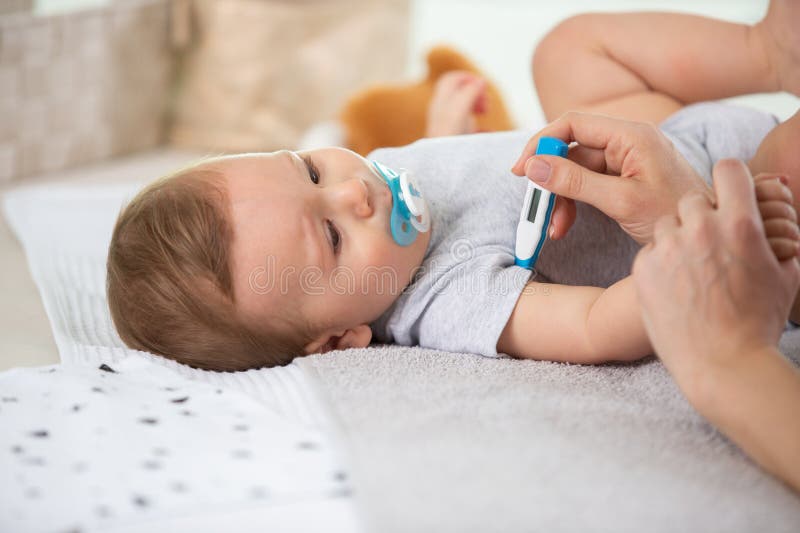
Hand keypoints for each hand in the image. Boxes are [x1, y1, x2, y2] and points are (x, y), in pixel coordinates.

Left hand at [425, 71, 486, 137]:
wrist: (442, 168)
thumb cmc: (449, 137)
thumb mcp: (459, 110)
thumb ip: (469, 93)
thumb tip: (480, 81)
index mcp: (441, 102)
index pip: (451, 79)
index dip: (468, 78)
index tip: (482, 86)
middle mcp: (442, 113)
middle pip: (459, 93)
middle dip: (476, 93)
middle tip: (485, 103)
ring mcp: (448, 127)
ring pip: (464, 110)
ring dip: (478, 108)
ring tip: (486, 114)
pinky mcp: (454, 142)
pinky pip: (470, 130)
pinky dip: (480, 128)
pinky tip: (487, 133)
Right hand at [511, 111, 709, 243]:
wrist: (707, 238)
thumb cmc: (675, 216)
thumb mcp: (621, 200)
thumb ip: (575, 182)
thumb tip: (533, 166)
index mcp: (631, 135)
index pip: (573, 124)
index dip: (541, 143)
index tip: (521, 169)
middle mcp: (627, 142)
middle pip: (571, 151)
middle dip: (550, 180)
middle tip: (534, 206)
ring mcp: (625, 161)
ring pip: (575, 172)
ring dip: (559, 199)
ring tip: (555, 228)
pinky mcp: (623, 180)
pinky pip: (586, 186)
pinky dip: (572, 205)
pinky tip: (565, 226)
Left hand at [632, 159, 799, 397]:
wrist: (722, 363)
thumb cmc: (759, 322)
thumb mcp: (785, 275)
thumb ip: (781, 240)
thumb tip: (780, 221)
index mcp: (741, 224)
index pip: (728, 169)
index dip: (729, 179)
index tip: (729, 195)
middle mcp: (702, 229)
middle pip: (692, 199)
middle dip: (701, 216)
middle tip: (709, 245)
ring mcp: (668, 248)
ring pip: (667, 224)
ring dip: (678, 239)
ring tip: (692, 270)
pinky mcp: (643, 267)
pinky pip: (650, 250)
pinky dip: (660, 262)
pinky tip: (674, 286)